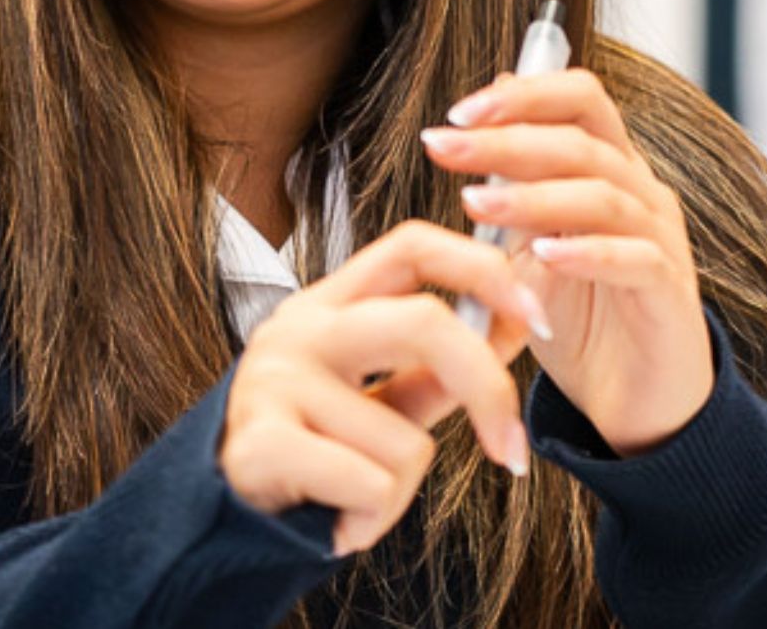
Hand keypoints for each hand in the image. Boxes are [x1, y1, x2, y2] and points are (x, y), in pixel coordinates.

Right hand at [220, 221, 548, 557]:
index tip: (539, 318)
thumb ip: (444, 363)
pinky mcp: (260, 440)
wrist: (227, 513)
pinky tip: (340, 521)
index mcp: (334, 301)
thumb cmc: (317, 446)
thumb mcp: (383, 395)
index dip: (484, 268)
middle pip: (426, 323)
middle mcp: (300, 325)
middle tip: (511, 453)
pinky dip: (370, 520)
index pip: (414, 244)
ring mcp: (273, 378)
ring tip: (360, 499)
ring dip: (401, 492)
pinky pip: (369, 484)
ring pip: (404, 439)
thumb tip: (521, 319)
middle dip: (488, 391)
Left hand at [424, 67, 710, 455]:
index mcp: (612, 171)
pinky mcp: (670, 293)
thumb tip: (481, 115)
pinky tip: (543, 254)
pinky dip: (587, 252)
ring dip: (532, 195)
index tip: (458, 114)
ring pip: (604, 195)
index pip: (580, 99)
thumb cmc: (583, 321)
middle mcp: (642, 195)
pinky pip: (635, 259)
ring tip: (473, 203)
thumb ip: (514, 185)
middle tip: (445, 147)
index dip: (523, 95)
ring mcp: (662, 241)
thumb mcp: (531, 247)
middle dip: (507, 139)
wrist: (634, 405)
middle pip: (583, 140)